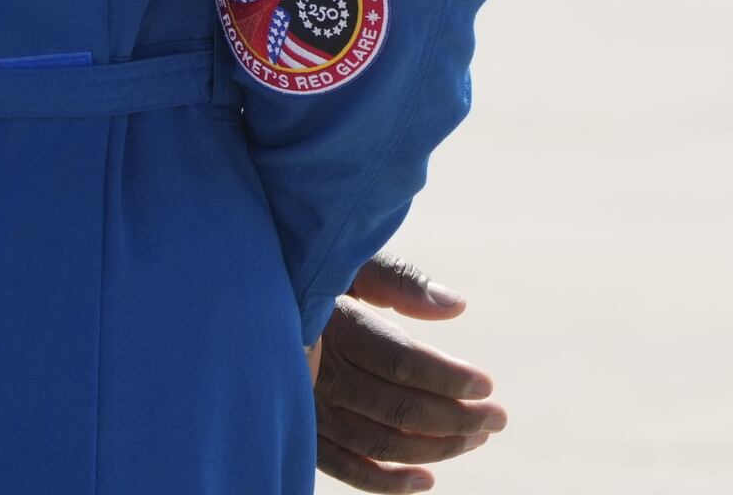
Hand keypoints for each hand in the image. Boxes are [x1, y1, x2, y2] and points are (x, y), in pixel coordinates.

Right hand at [315, 254, 507, 490]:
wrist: (234, 289)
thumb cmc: (301, 266)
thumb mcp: (344, 259)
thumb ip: (397, 279)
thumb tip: (457, 306)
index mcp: (330, 322)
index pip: (400, 362)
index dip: (448, 378)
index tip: (487, 385)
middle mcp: (313, 369)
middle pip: (396, 407)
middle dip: (456, 418)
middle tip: (498, 418)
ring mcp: (300, 404)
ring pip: (376, 440)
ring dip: (433, 447)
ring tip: (474, 440)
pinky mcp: (294, 426)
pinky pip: (341, 465)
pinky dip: (383, 480)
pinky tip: (425, 480)